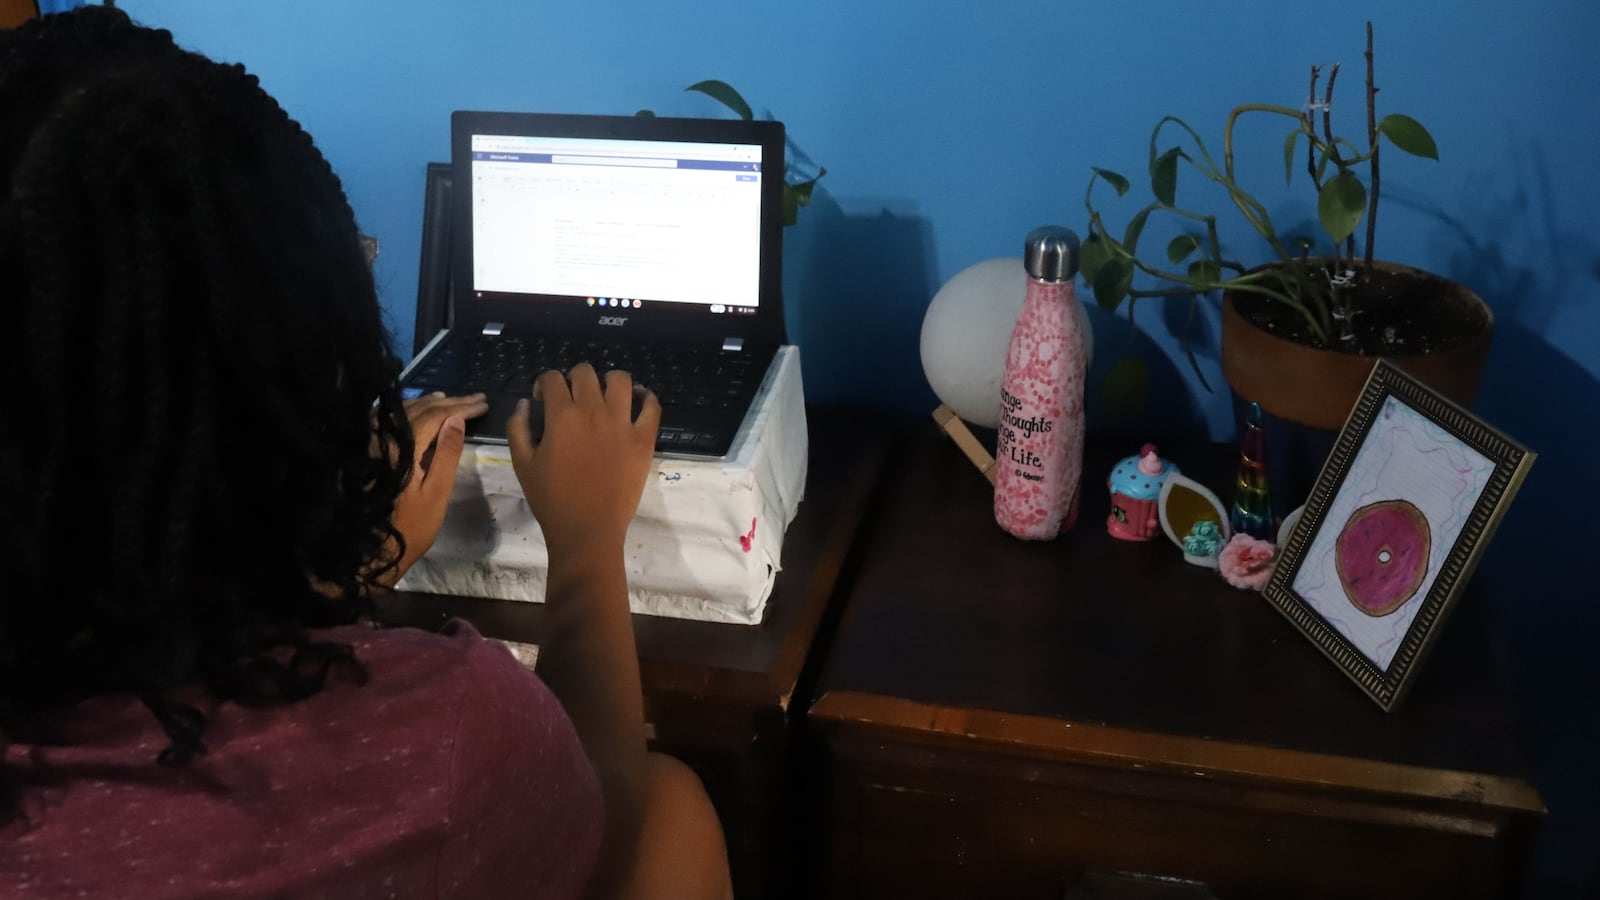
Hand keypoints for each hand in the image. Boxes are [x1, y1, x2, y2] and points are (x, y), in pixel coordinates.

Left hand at [382, 391, 488, 583]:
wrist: (369, 551)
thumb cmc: (410, 527)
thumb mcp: (436, 493)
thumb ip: (446, 454)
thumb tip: (457, 419)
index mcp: (403, 447)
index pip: (436, 415)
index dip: (462, 408)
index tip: (485, 405)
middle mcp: (383, 438)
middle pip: (419, 410)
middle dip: (450, 403)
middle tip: (477, 400)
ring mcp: (371, 444)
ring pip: (402, 412)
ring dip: (428, 404)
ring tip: (450, 400)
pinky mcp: (367, 452)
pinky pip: (387, 421)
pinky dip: (407, 413)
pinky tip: (415, 413)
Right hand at [507, 365, 659, 558]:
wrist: (587, 529)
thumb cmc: (551, 499)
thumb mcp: (521, 463)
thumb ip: (518, 427)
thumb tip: (525, 403)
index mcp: (562, 416)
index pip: (552, 378)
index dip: (543, 384)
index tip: (542, 399)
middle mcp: (594, 411)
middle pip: (585, 373)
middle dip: (573, 379)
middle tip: (572, 399)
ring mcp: (623, 423)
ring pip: (620, 380)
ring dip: (608, 381)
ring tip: (604, 395)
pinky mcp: (644, 439)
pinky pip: (652, 406)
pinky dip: (646, 397)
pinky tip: (637, 400)